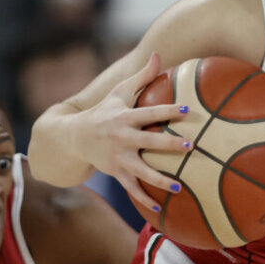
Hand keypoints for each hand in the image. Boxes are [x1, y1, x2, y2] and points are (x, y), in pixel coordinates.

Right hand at [82, 53, 191, 207]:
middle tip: (190, 146)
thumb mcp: (119, 92)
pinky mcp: (116, 173)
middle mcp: (122, 138)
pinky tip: (160, 209)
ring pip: (141, 170)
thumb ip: (141, 76)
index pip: (150, 112)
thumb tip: (158, 54)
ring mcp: (118, 157)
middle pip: (149, 141)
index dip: (168, 111)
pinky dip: (144, 199)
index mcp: (125, 117)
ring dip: (159, 179)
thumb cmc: (103, 112)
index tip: (188, 111)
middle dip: (169, 144)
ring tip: (179, 187)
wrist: (74, 137)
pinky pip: (132, 188)